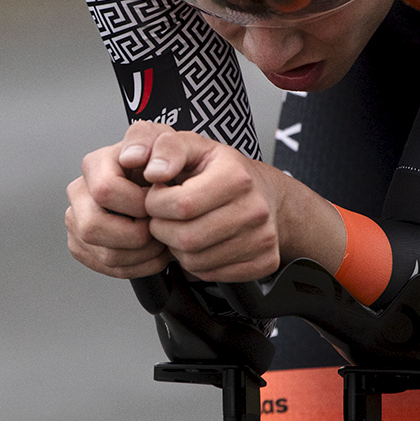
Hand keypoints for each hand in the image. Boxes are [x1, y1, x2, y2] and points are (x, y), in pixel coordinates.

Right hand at [65, 122, 172, 278]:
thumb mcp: (172, 145)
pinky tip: (150, 252)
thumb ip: (160, 144)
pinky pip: (107, 268)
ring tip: (159, 240)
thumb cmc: (165, 169)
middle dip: (135, 235)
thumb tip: (134, 158)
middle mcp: (80, 192)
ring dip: (141, 253)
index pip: (105, 191)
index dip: (136, 204)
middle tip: (156, 227)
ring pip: (103, 254)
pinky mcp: (82, 245)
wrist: (168, 189)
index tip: (155, 202)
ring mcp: (77, 220)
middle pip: (93, 228)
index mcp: (96, 164)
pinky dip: (137, 266)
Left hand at [138, 128, 285, 282]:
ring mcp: (262, 239)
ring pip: (196, 261)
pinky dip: (197, 263)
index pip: (181, 205)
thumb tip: (153, 171)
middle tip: (165, 217)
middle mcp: (254, 209)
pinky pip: (212, 274)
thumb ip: (168, 149)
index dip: (156, 204)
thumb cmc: (223, 170)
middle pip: (187, 238)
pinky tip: (200, 243)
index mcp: (236, 177)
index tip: (157, 196)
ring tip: (182, 227)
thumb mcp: (194, 145)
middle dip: (163, 229)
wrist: (266, 193)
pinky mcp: (263, 262)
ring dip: (177, 248)